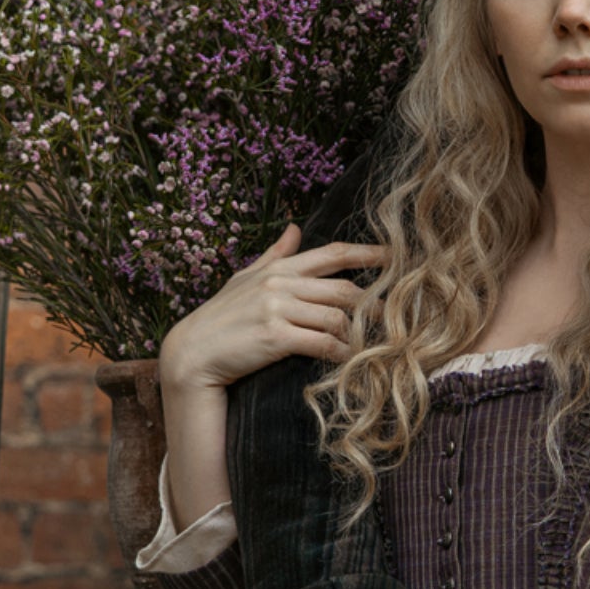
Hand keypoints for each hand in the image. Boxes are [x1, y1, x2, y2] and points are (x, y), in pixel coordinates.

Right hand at [157, 224, 385, 394]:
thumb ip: (275, 255)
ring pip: (336, 317)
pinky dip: (340, 352)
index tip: (396, 256)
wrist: (191, 352)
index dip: (367, 253)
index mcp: (279, 268)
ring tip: (374, 345)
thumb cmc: (221, 318)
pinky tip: (350, 361)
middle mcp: (280, 284)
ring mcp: (277, 309)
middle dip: (372, 303)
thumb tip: (294, 227)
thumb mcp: (245, 279)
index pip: (332, 253)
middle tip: (397, 316)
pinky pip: (322, 343)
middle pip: (342, 289)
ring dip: (359, 333)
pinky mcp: (275, 337)